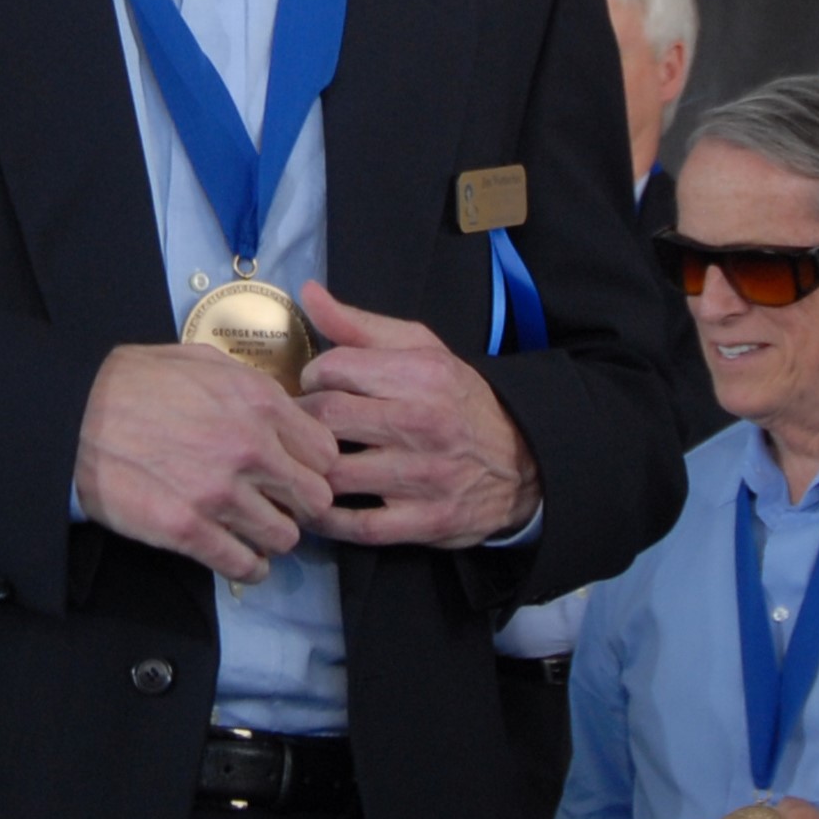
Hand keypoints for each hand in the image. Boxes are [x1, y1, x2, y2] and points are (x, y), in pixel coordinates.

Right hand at [74, 343, 337, 582]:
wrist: (73, 415)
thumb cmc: (132, 381)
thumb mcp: (201, 361)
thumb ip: (252, 386)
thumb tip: (286, 410)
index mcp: (259, 403)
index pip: (325, 453)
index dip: (312, 465)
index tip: (294, 471)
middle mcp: (250, 449)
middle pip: (314, 500)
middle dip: (298, 504)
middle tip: (276, 504)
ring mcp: (220, 494)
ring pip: (284, 538)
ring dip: (270, 536)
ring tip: (251, 530)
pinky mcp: (187, 530)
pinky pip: (244, 566)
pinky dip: (246, 566)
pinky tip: (236, 555)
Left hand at [297, 283, 540, 546]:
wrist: (524, 462)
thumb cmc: (458, 400)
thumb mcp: (421, 350)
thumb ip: (360, 326)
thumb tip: (308, 293)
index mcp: (420, 374)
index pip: (332, 368)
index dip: (309, 377)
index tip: (311, 388)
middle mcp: (422, 423)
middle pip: (325, 419)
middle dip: (298, 423)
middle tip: (295, 428)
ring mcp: (424, 476)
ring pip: (334, 474)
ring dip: (306, 472)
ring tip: (299, 465)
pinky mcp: (425, 521)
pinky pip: (356, 526)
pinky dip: (326, 519)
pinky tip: (317, 506)